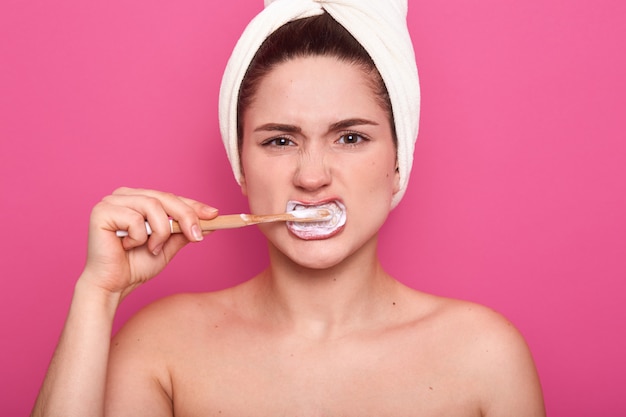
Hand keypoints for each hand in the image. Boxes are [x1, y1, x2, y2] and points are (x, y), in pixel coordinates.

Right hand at [80, 187, 217, 300]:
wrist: (113, 286)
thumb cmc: (136, 265)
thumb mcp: (168, 246)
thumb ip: (184, 232)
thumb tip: (210, 221)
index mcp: (138, 199)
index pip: (171, 197)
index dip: (193, 205)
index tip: (214, 215)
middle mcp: (125, 195)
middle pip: (164, 198)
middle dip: (186, 217)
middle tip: (197, 236)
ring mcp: (111, 201)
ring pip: (152, 206)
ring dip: (160, 232)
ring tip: (153, 248)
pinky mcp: (101, 211)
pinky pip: (135, 219)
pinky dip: (139, 237)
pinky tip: (128, 246)